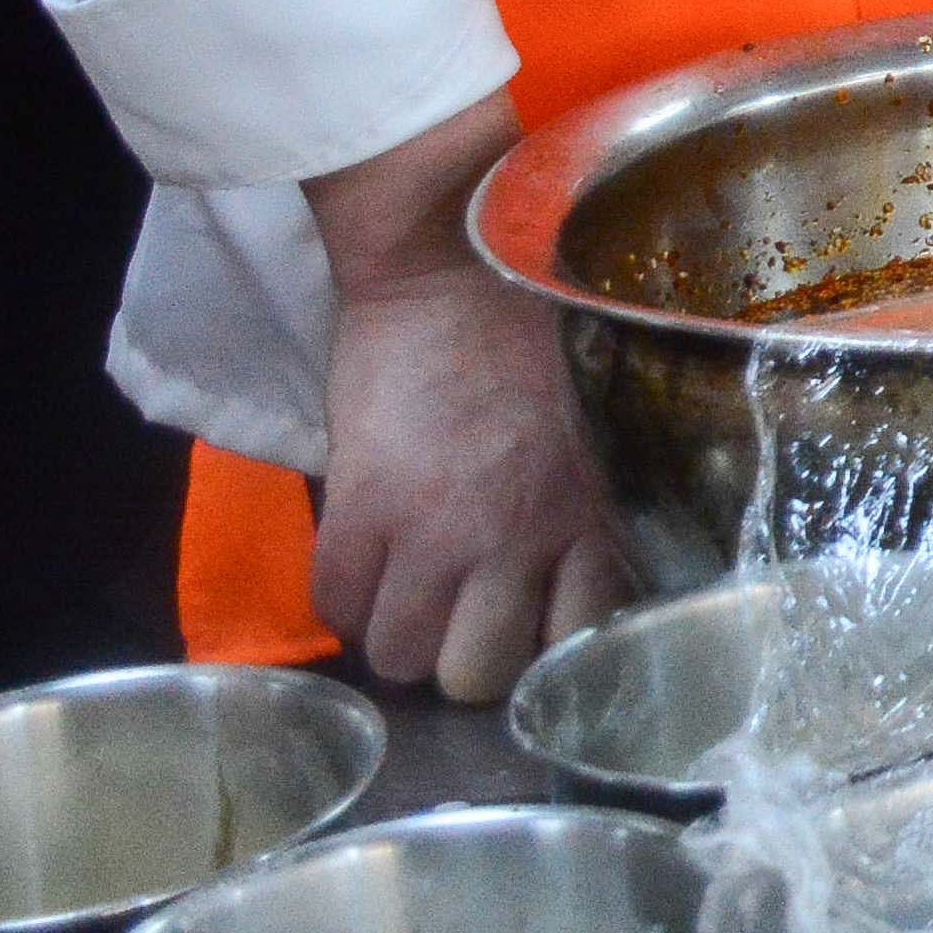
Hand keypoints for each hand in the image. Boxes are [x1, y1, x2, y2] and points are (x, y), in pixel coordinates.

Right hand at [305, 113, 629, 698]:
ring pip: (403, 658)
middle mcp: (519, 537)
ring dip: (397, 632)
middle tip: (456, 613)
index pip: (574, 646)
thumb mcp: (596, 426)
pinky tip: (360, 560)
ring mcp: (437, 528)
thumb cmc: (534, 331)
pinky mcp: (364, 505)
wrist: (456, 258)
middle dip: (462, 655)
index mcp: (588, 514)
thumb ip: (587, 505)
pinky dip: (343, 595)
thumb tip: (576, 574)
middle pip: (480, 674)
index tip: (527, 625)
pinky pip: (337, 603)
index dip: (541, 648)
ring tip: (403, 588)